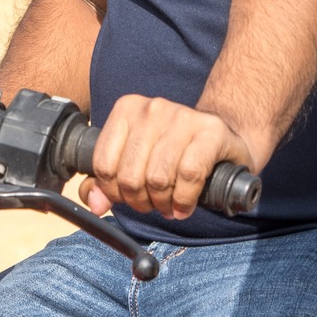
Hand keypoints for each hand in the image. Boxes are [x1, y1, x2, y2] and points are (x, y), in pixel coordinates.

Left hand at [82, 94, 259, 219]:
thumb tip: (93, 203)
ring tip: (168, 207)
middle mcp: (151, 108)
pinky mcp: (210, 131)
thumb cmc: (174, 151)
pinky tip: (183, 206)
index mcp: (126, 109)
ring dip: (162, 203)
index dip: (112, 192)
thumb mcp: (137, 159)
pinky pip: (189, 175)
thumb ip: (109, 179)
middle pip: (129, 174)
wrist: (223, 137)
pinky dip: (183, 199)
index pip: (103, 163)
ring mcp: (181, 116)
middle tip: (150, 206)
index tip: (125, 200)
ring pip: (157, 178)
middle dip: (138, 201)